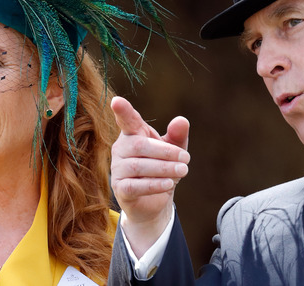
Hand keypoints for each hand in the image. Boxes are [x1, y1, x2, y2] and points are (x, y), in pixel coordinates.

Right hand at [110, 96, 189, 256]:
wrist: (154, 201)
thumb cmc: (162, 167)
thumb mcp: (174, 149)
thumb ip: (177, 135)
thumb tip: (181, 120)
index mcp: (132, 134)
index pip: (127, 120)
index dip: (122, 111)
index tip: (117, 102)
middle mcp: (120, 149)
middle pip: (140, 145)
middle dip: (166, 152)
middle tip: (186, 159)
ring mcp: (118, 169)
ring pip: (139, 166)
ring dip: (164, 168)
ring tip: (183, 170)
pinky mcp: (120, 189)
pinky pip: (135, 186)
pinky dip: (154, 185)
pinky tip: (168, 184)